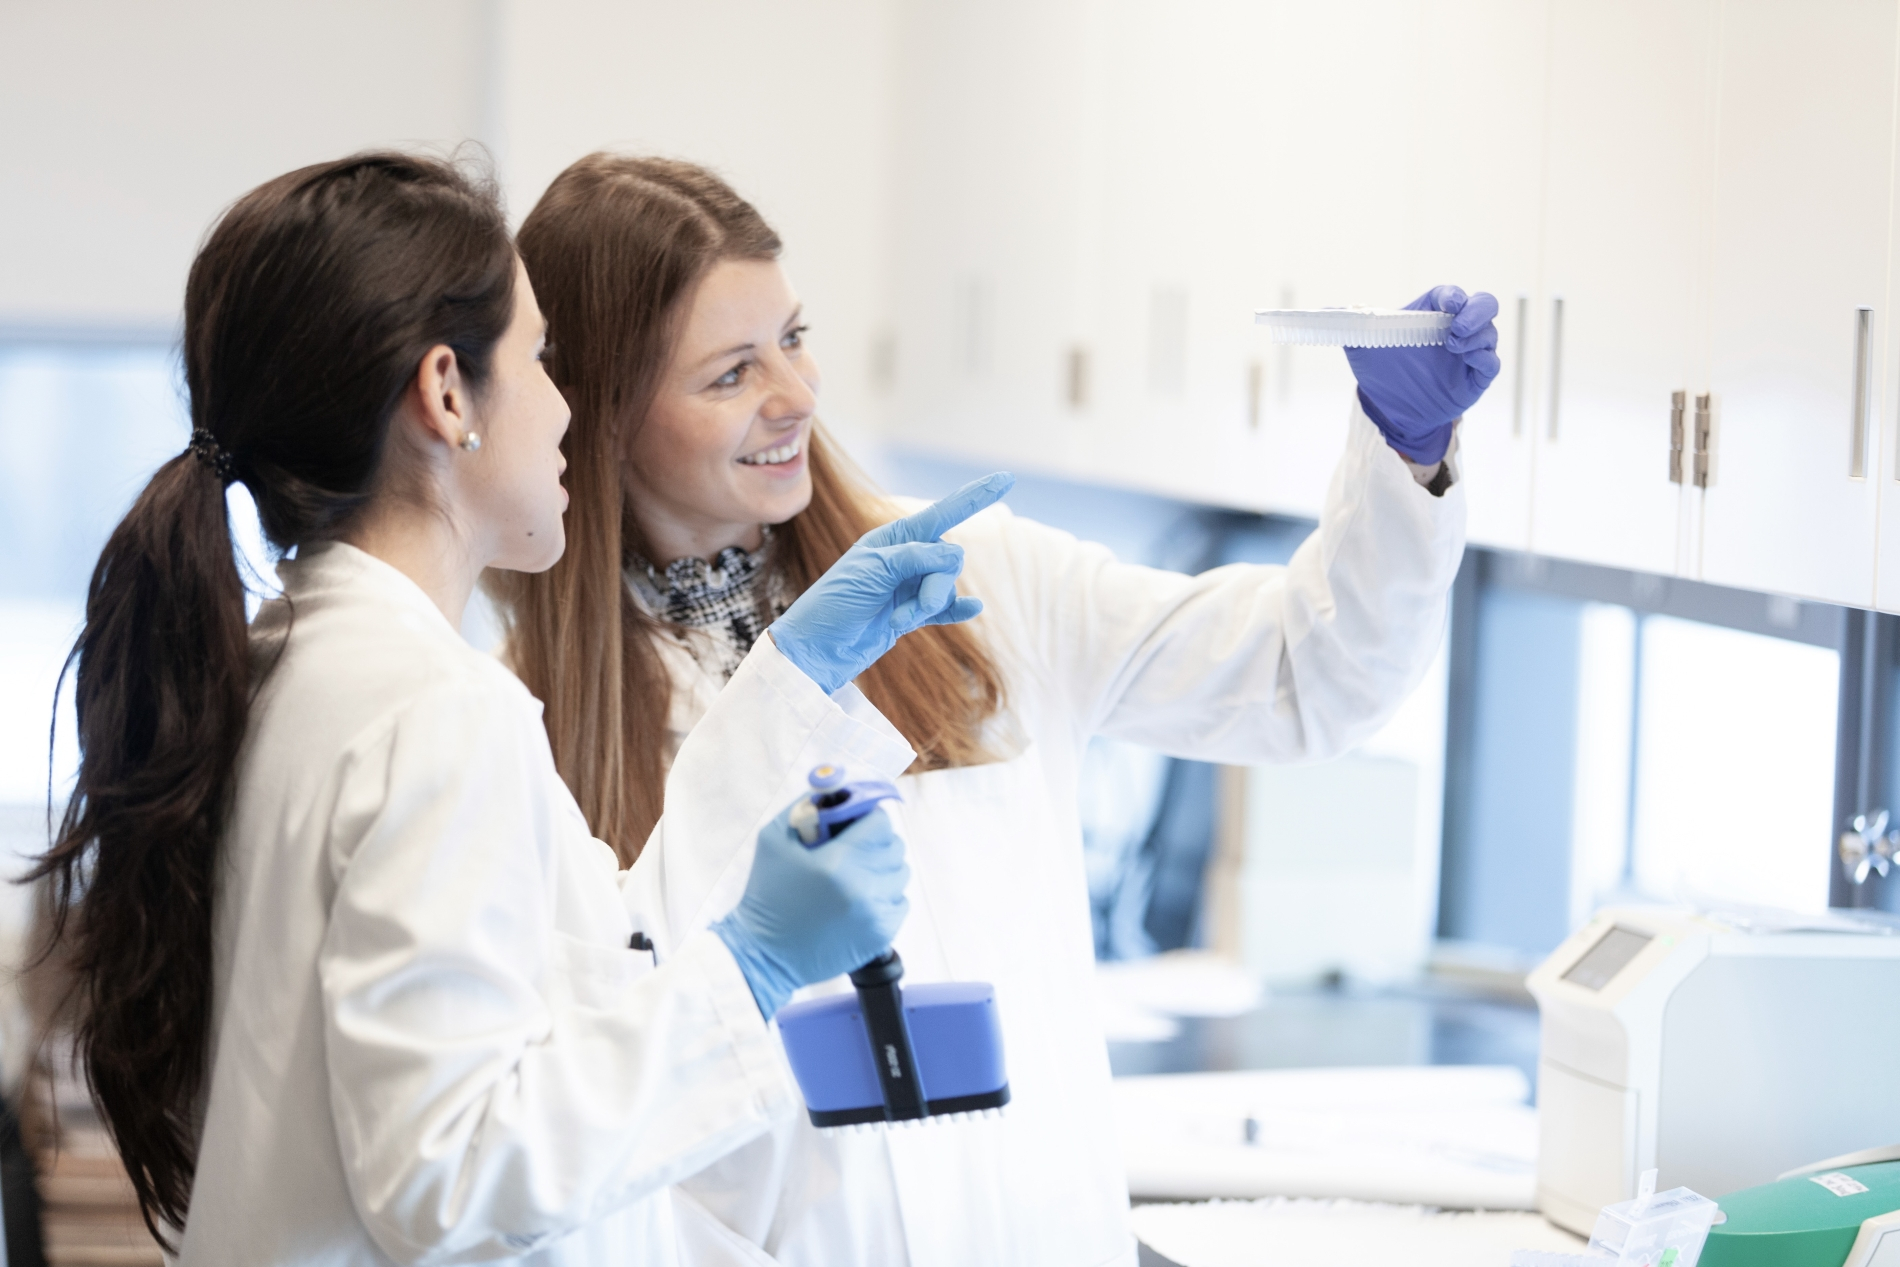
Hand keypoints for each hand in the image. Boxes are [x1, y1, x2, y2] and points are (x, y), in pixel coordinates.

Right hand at [712, 803, 909, 1018]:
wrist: (765, 953)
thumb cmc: (767, 894)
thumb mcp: (774, 838)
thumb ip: (806, 807)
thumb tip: (838, 791)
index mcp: (837, 862)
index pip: (880, 824)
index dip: (868, 817)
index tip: (856, 822)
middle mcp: (862, 888)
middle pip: (894, 846)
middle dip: (875, 841)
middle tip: (853, 848)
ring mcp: (875, 915)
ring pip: (900, 874)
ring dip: (881, 868)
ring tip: (854, 874)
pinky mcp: (880, 936)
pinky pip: (900, 902)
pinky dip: (884, 895)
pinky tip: (859, 898)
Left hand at [769, 472, 1015, 693]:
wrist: (816, 651)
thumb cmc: (834, 603)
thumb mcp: (874, 571)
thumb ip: (916, 558)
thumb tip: (953, 556)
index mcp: (892, 538)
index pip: (943, 512)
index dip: (976, 496)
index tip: (1007, 478)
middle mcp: (904, 558)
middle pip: (949, 558)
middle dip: (938, 582)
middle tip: (914, 606)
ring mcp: (908, 586)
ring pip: (946, 586)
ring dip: (929, 605)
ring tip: (901, 620)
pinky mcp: (910, 614)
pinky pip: (945, 607)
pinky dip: (957, 609)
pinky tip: (974, 609)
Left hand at [1345, 285, 1500, 464]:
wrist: (1391, 410)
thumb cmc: (1382, 371)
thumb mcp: (1362, 348)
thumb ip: (1350, 326)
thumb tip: (1326, 310)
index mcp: (1432, 314)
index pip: (1451, 294)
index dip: (1453, 295)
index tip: (1448, 301)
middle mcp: (1456, 329)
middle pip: (1484, 305)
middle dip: (1476, 310)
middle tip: (1456, 323)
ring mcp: (1469, 353)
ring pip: (1489, 333)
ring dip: (1475, 334)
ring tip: (1452, 344)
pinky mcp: (1476, 378)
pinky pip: (1491, 363)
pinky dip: (1484, 358)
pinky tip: (1467, 358)